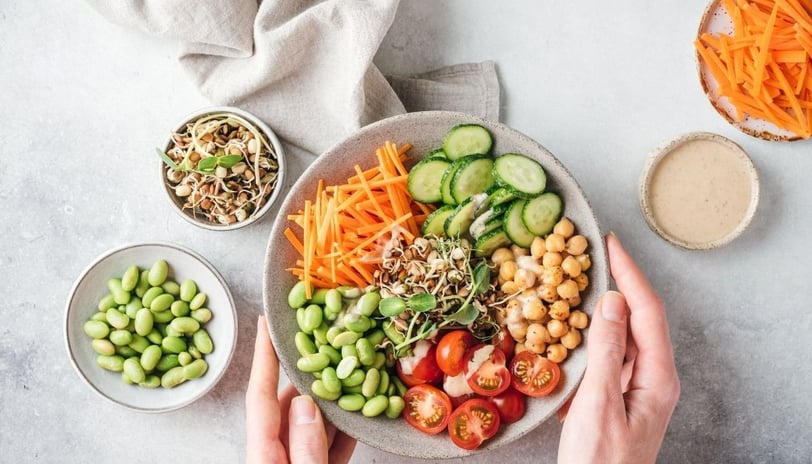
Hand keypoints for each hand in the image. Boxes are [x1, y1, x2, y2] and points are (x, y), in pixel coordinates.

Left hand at [246, 315, 355, 463]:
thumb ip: (306, 445)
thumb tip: (306, 404)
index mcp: (263, 456)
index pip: (260, 395)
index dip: (263, 355)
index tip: (265, 323)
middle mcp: (275, 457)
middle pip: (290, 405)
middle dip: (313, 376)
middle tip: (332, 347)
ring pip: (313, 425)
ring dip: (333, 404)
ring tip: (353, 376)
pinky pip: (328, 447)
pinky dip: (343, 432)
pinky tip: (360, 418)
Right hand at [558, 233, 679, 463]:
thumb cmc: (600, 462)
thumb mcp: (599, 404)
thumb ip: (606, 351)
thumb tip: (610, 301)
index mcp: (657, 377)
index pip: (647, 311)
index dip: (629, 274)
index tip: (611, 245)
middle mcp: (652, 378)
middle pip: (639, 319)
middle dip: (618, 283)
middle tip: (593, 255)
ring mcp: (636, 388)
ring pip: (622, 336)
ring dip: (602, 309)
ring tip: (580, 282)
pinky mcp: (617, 397)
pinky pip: (608, 356)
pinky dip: (591, 336)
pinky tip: (573, 329)